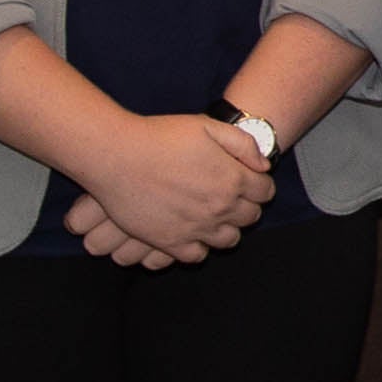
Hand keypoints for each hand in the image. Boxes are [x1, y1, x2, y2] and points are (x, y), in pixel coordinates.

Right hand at [66, 113, 268, 264]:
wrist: (115, 155)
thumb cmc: (160, 136)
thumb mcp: (207, 126)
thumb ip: (243, 144)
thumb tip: (263, 166)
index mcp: (233, 179)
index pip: (265, 192)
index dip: (259, 185)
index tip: (248, 181)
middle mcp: (220, 207)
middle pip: (250, 217)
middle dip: (245, 206)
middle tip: (229, 197)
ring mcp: (196, 228)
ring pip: (228, 240)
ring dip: (226, 228)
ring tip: (212, 215)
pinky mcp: (170, 242)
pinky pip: (197, 256)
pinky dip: (199, 246)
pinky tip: (192, 232)